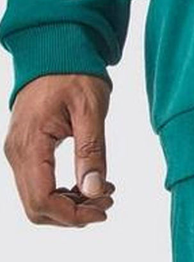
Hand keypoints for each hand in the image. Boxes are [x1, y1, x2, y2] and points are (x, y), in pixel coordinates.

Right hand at [4, 74, 115, 225]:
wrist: (56, 48)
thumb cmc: (74, 72)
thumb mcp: (90, 107)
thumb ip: (91, 150)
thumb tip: (94, 190)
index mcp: (30, 144)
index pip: (42, 200)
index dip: (72, 214)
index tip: (103, 209)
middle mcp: (17, 153)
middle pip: (36, 206)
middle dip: (72, 213)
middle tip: (106, 203)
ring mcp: (19, 151)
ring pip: (36, 197)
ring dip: (68, 203)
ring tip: (102, 192)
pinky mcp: (26, 147)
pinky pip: (38, 181)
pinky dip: (61, 190)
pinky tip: (87, 182)